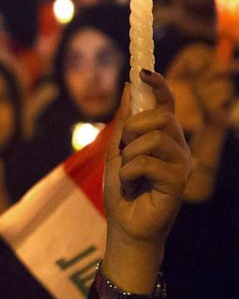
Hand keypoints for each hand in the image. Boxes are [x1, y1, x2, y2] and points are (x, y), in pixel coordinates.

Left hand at [104, 72, 189, 251]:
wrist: (125, 227)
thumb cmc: (122, 192)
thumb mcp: (116, 152)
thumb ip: (124, 123)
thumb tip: (129, 87)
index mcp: (165, 139)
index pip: (167, 106)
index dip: (158, 86)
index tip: (143, 71)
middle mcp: (178, 148)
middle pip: (160, 117)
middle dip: (133, 129)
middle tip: (124, 150)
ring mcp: (181, 164)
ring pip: (154, 138)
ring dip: (128, 156)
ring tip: (127, 175)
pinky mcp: (177, 181)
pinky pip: (146, 162)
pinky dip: (128, 174)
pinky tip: (130, 187)